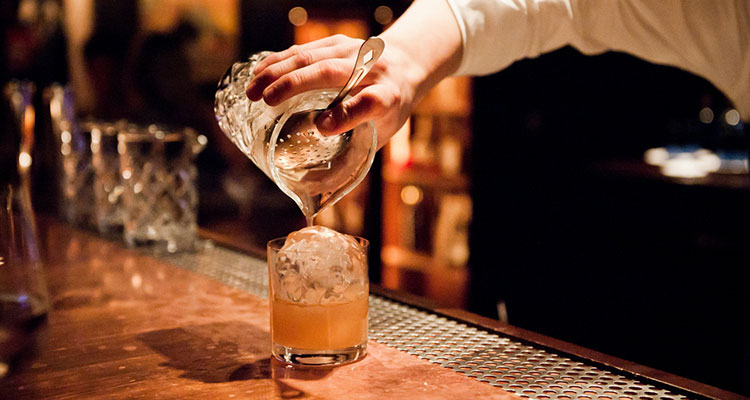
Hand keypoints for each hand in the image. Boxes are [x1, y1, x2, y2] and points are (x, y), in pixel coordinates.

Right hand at [246, 34, 419, 148]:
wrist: (403, 68)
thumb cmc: (387, 110)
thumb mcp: (382, 134)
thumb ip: (354, 155)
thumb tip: (316, 193)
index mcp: (388, 97)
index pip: (373, 102)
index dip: (348, 114)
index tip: (323, 127)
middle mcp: (372, 70)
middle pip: (330, 72)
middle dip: (294, 84)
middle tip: (265, 101)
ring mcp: (352, 50)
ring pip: (311, 56)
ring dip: (277, 71)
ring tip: (253, 90)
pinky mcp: (335, 42)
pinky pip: (303, 49)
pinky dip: (278, 61)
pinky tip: (259, 73)